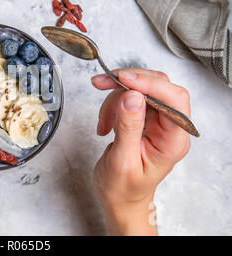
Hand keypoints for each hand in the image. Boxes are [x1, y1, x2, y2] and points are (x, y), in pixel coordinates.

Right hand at [91, 69, 190, 234]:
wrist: (119, 197)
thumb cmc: (123, 188)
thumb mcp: (122, 161)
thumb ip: (129, 128)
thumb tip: (132, 97)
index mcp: (173, 141)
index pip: (174, 100)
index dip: (150, 84)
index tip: (123, 79)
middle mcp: (170, 127)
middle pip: (158, 86)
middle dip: (127, 83)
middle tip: (102, 83)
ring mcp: (158, 121)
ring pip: (140, 88)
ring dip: (115, 97)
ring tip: (103, 122)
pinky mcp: (145, 118)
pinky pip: (129, 97)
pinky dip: (113, 103)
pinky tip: (105, 121)